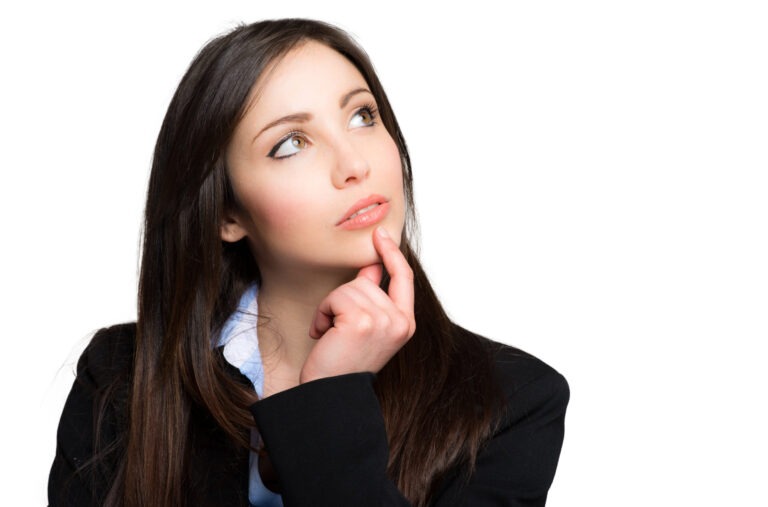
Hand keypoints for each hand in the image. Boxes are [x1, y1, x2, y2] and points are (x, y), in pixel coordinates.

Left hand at [300, 226, 415, 382]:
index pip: (404, 277)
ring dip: (330, 308)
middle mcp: (400, 322)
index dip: (392, 253)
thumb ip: (373, 297)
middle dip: (342, 299)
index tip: (380, 234)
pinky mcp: (362, 321)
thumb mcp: (367, 328)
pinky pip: (335, 297)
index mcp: (406, 324)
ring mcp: (383, 321)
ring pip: (348, 287)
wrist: (330, 395)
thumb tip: (371, 267)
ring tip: (331, 335)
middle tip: (337, 329)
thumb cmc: (344, 363)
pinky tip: (323, 335)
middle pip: (367, 280)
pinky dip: (322, 313)